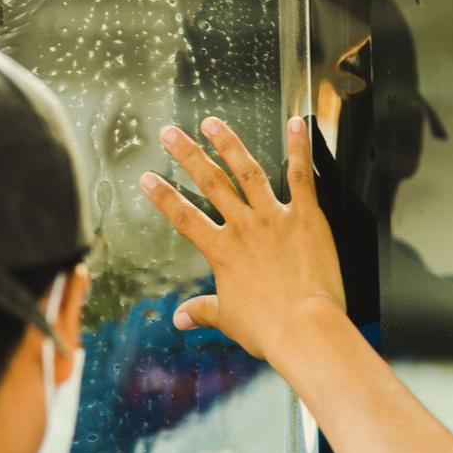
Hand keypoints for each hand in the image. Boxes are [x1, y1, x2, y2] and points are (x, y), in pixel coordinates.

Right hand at [139, 116, 345, 359]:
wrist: (305, 329)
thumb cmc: (269, 328)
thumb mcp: (228, 320)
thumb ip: (203, 311)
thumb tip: (180, 319)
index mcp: (222, 252)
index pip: (183, 217)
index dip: (163, 196)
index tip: (147, 178)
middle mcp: (244, 228)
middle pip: (209, 183)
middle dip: (187, 155)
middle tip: (170, 133)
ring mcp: (274, 218)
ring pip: (247, 171)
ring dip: (228, 144)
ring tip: (213, 122)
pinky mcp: (306, 217)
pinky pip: (301, 176)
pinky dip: (299, 148)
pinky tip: (296, 123)